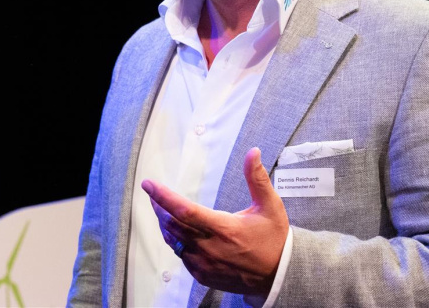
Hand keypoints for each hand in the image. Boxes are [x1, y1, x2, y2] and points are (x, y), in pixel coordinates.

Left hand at [141, 147, 288, 295]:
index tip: (148, 184)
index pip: (185, 210)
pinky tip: (177, 231)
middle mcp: (210, 248)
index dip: (163, 197)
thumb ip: (257, 179)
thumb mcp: (270, 206)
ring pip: (173, 241)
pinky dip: (175, 241)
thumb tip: (252, 152)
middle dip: (159, 207)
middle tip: (153, 194)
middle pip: (172, 225)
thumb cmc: (274, 239)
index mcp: (224, 228)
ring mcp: (204, 264)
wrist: (280, 276)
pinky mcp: (202, 275)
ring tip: (161, 209)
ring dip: (165, 224)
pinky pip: (181, 256)